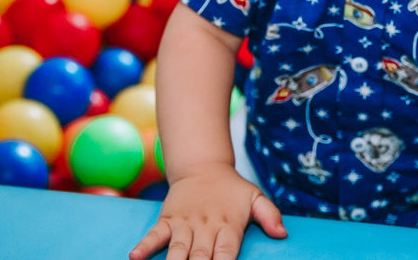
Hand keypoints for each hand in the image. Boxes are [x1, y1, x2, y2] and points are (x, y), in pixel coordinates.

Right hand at [129, 163, 286, 259]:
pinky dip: (145, 245)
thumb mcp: (255, 197)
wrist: (203, 166)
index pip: (226, 253)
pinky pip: (155, 234)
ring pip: (177, 250)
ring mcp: (185, 224)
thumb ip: (269, 215)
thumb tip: (282, 233)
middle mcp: (206, 227)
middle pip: (201, 257)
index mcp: (228, 225)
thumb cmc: (232, 190)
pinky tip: (135, 257)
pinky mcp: (167, 219)